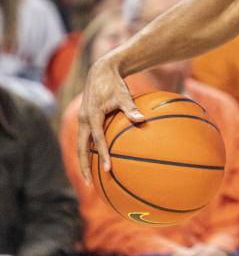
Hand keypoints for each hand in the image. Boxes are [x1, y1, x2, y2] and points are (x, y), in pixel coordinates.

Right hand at [77, 56, 143, 182]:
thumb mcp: (123, 95)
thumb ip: (131, 109)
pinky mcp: (84, 119)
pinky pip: (84, 138)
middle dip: (84, 166)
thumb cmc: (115, 83)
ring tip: (89, 177)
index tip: (108, 169)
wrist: (101, 71)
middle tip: (88, 184)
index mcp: (92, 116)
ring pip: (81, 145)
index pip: (97, 140)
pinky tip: (95, 159)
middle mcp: (83, 120)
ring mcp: (82, 120)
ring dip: (83, 160)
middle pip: (81, 148)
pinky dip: (87, 150)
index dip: (103, 155)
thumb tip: (142, 120)